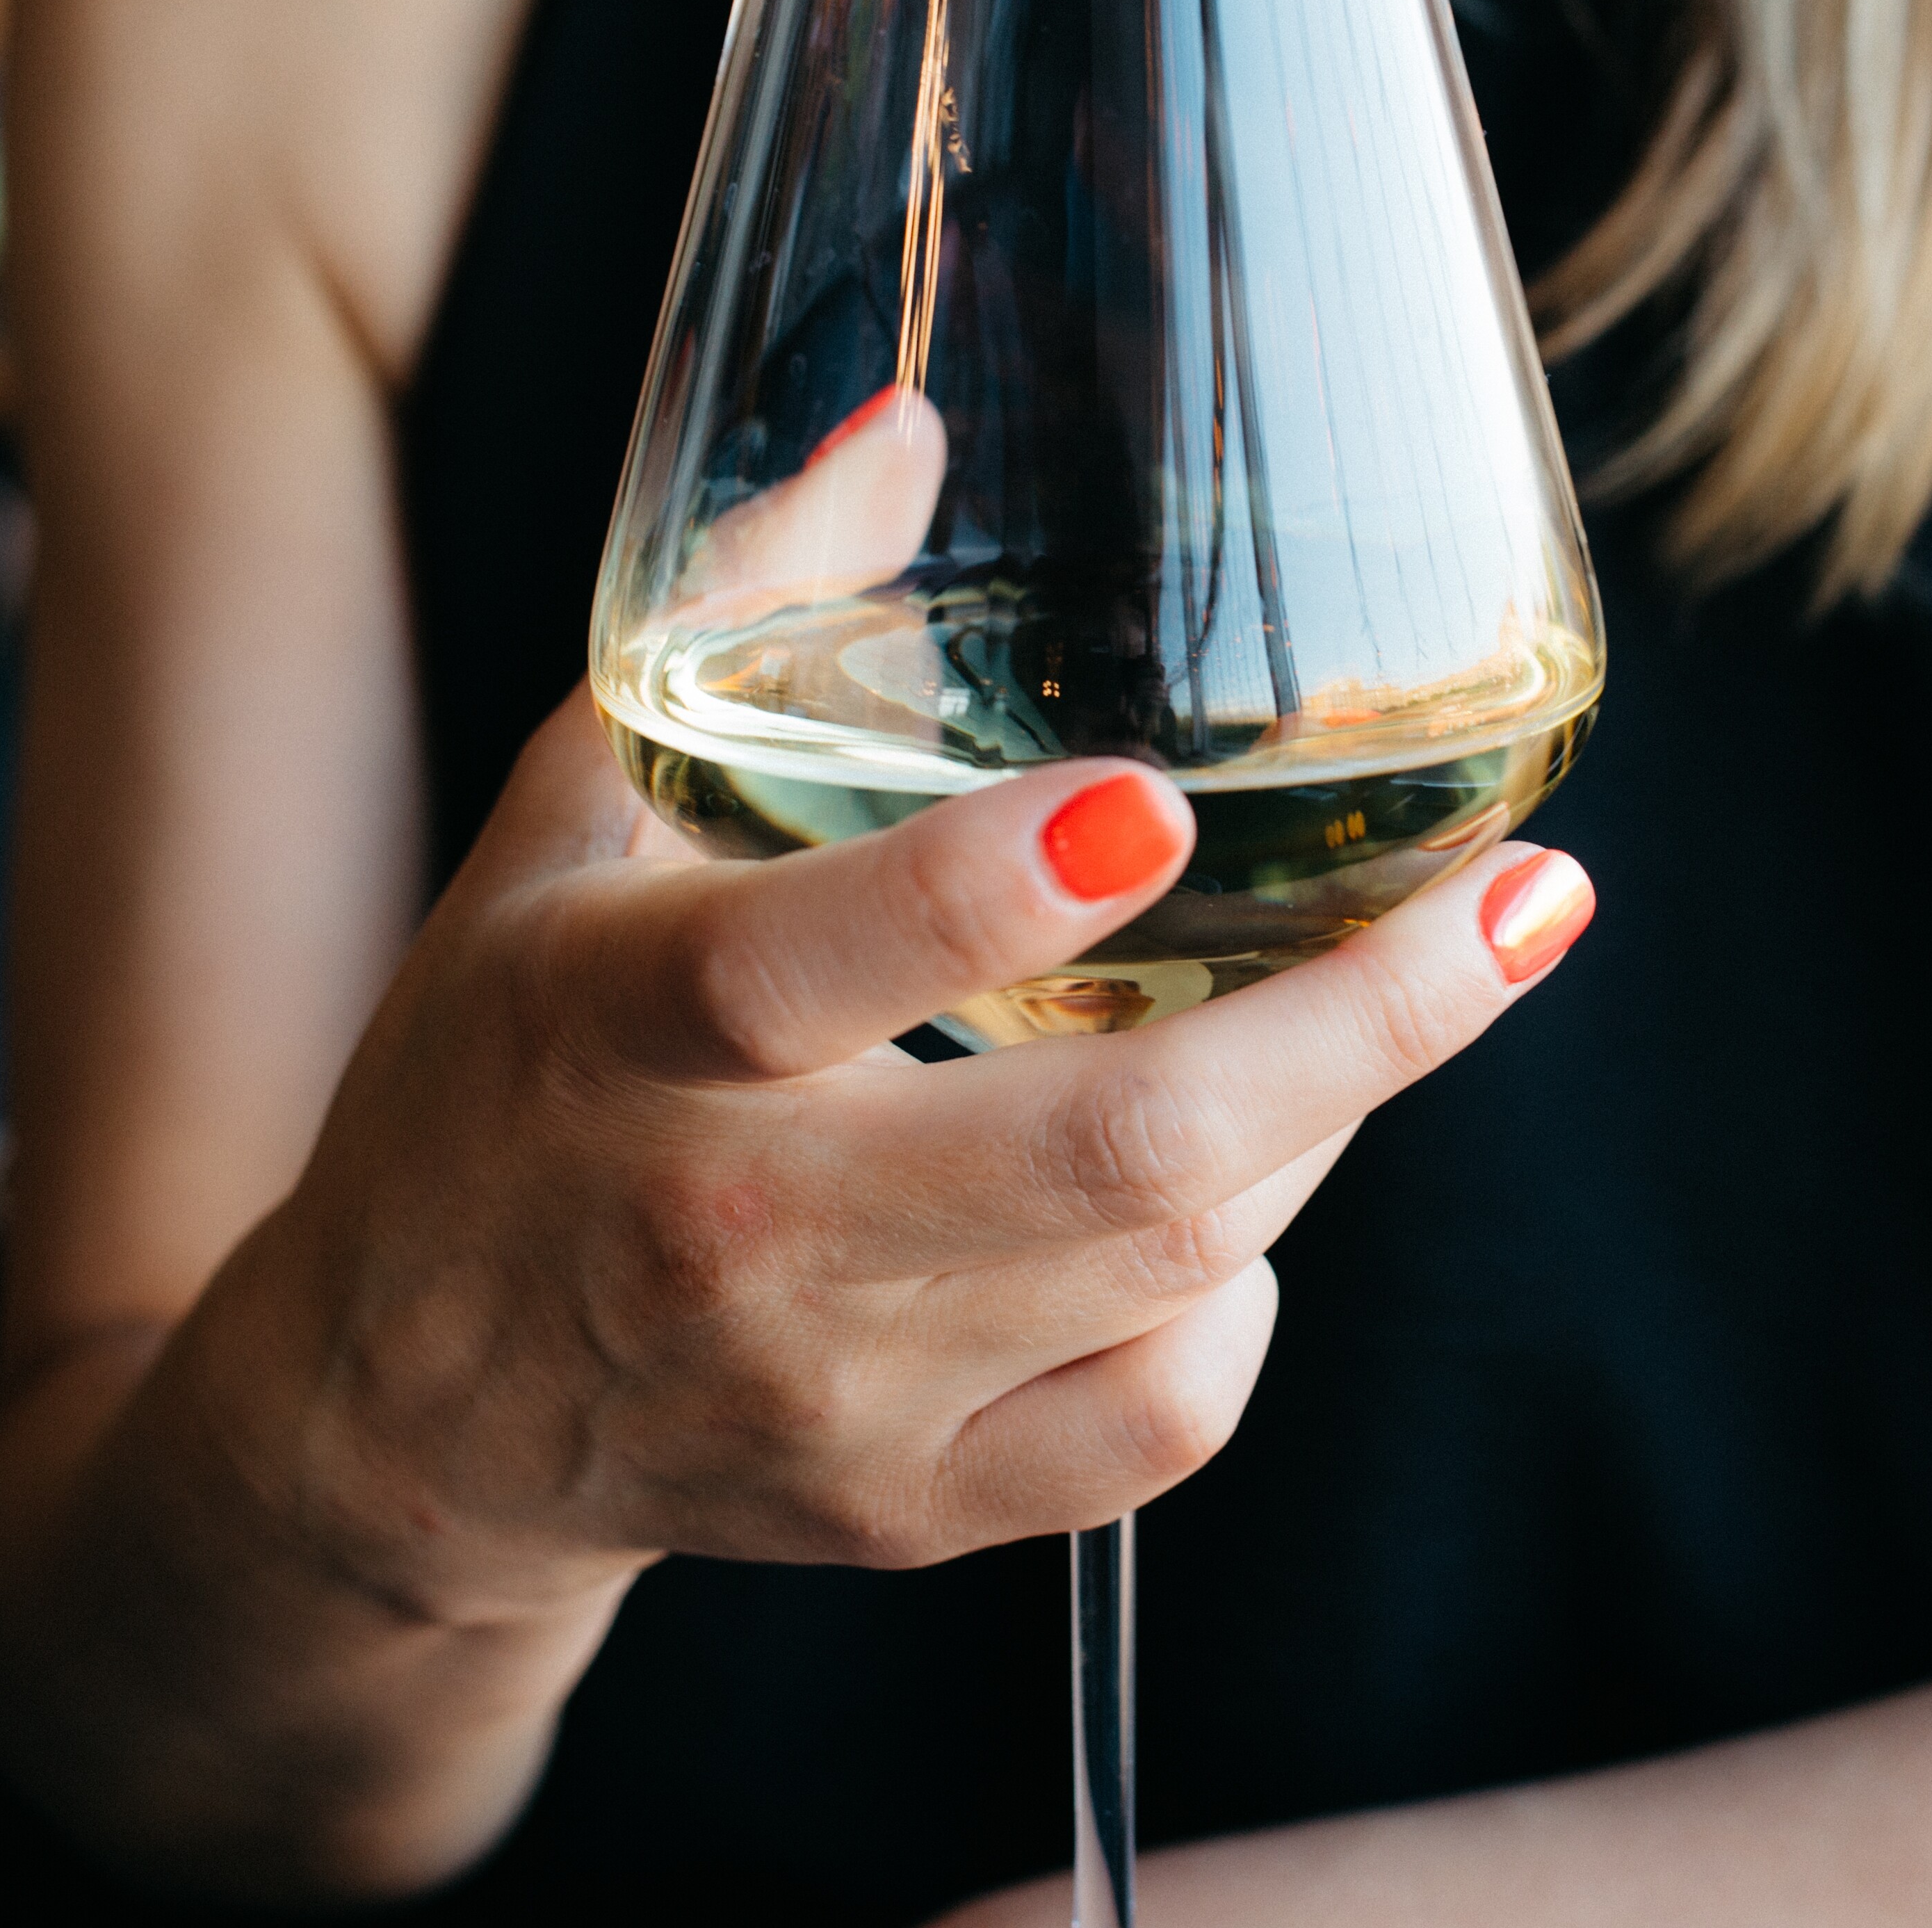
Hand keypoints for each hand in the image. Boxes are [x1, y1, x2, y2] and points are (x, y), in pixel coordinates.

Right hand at [215, 685, 1594, 1627]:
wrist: (402, 1415)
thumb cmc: (500, 1065)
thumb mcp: (561, 816)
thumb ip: (744, 612)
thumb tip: (910, 420)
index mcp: (618, 1034)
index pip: (805, 972)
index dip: (983, 891)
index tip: (1157, 800)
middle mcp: (734, 1236)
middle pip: (1104, 1159)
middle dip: (1361, 1026)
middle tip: (1529, 902)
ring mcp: (836, 1399)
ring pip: (1172, 1281)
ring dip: (1325, 1120)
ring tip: (1392, 991)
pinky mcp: (908, 1511)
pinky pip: (1160, 1428)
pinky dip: (1239, 1299)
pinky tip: (1241, 1191)